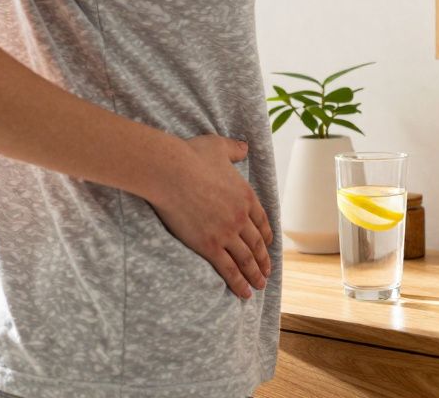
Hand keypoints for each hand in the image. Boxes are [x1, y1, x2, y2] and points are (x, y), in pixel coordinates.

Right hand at [147, 134, 273, 298]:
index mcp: (246, 195)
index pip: (262, 221)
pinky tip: (245, 293)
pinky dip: (238, 283)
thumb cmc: (191, 156)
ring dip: (255, 275)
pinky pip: (228, 269)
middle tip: (267, 272)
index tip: (268, 245)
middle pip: (256, 243)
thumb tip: (244, 147)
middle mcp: (241, 217)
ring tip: (259, 286)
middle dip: (263, 260)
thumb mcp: (218, 146)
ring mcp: (227, 233)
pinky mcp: (210, 245)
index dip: (266, 235)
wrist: (170, 172)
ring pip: (246, 260)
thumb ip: (234, 149)